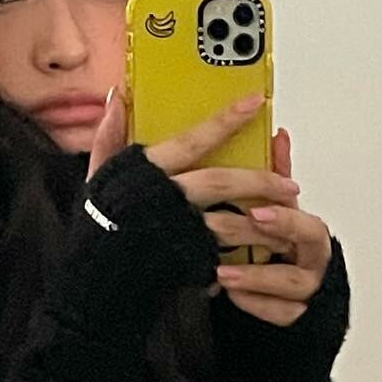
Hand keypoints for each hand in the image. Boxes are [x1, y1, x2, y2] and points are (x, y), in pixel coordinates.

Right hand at [86, 88, 330, 325]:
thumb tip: (117, 97)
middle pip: (222, 181)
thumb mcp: (97, 177)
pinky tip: (259, 249)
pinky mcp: (185, 261)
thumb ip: (109, 136)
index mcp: (145, 172)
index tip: (255, 102)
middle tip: (289, 184)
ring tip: (284, 220)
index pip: (193, 139)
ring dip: (263, 222)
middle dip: (261, 180)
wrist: (93, 284)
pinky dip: (243, 251)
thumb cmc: (96, 229)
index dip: (225, 120)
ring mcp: (177, 231)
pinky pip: (224, 253)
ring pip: (231, 221)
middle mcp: (165, 198)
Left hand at [202, 124, 331, 326]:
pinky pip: (281, 314)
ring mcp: (306, 289)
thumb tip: (278, 134)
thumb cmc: (278, 247)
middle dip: (277, 239)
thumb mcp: (276, 209)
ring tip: (223, 272)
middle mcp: (313, 259)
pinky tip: (232, 295)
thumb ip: (276, 177)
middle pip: (308, 248)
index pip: (305, 221)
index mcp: (309, 231)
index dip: (285, 217)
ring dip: (257, 277)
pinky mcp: (294, 315)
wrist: (285, 296)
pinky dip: (256, 305)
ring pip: (293, 285)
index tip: (258, 211)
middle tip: (243, 238)